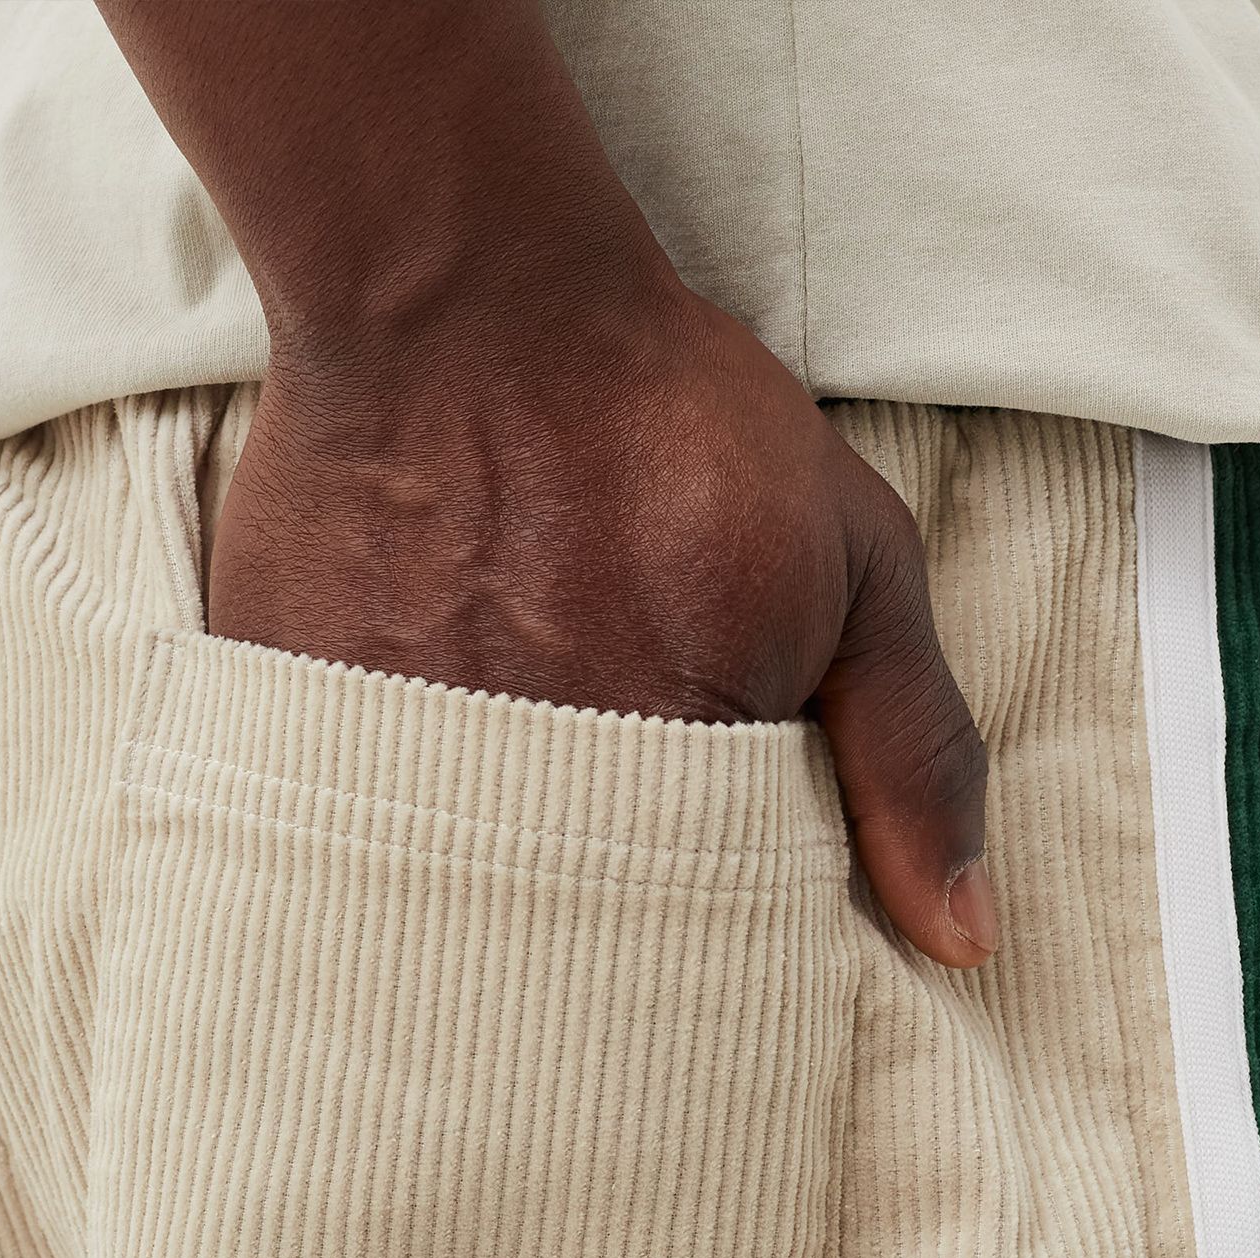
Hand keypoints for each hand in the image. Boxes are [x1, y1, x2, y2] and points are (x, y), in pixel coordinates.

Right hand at [206, 277, 996, 968]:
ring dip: (483, 863)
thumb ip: (914, 756)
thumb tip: (964, 940)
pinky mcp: (296, 729)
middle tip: (588, 778)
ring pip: (452, 901)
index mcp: (671, 789)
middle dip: (592, 901)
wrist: (465, 307)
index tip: (703, 869)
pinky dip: (377, 817)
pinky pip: (341, 833)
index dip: (711, 919)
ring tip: (499, 761)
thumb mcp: (855, 568)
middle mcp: (525, 807)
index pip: (701, 948)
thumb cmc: (668, 427)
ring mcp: (395, 773)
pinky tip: (408, 739)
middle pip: (570, 944)